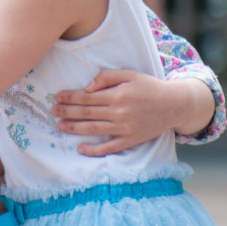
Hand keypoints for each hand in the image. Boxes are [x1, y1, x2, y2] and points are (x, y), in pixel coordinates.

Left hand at [52, 69, 211, 155]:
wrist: (173, 105)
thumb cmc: (149, 87)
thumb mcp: (130, 74)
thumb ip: (108, 77)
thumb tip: (88, 86)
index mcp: (118, 95)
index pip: (88, 97)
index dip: (71, 97)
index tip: (58, 97)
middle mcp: (119, 113)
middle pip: (87, 113)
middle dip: (68, 112)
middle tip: (53, 111)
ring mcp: (125, 128)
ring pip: (94, 130)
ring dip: (75, 128)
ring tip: (60, 126)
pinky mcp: (130, 140)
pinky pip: (109, 147)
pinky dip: (94, 150)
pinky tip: (81, 148)